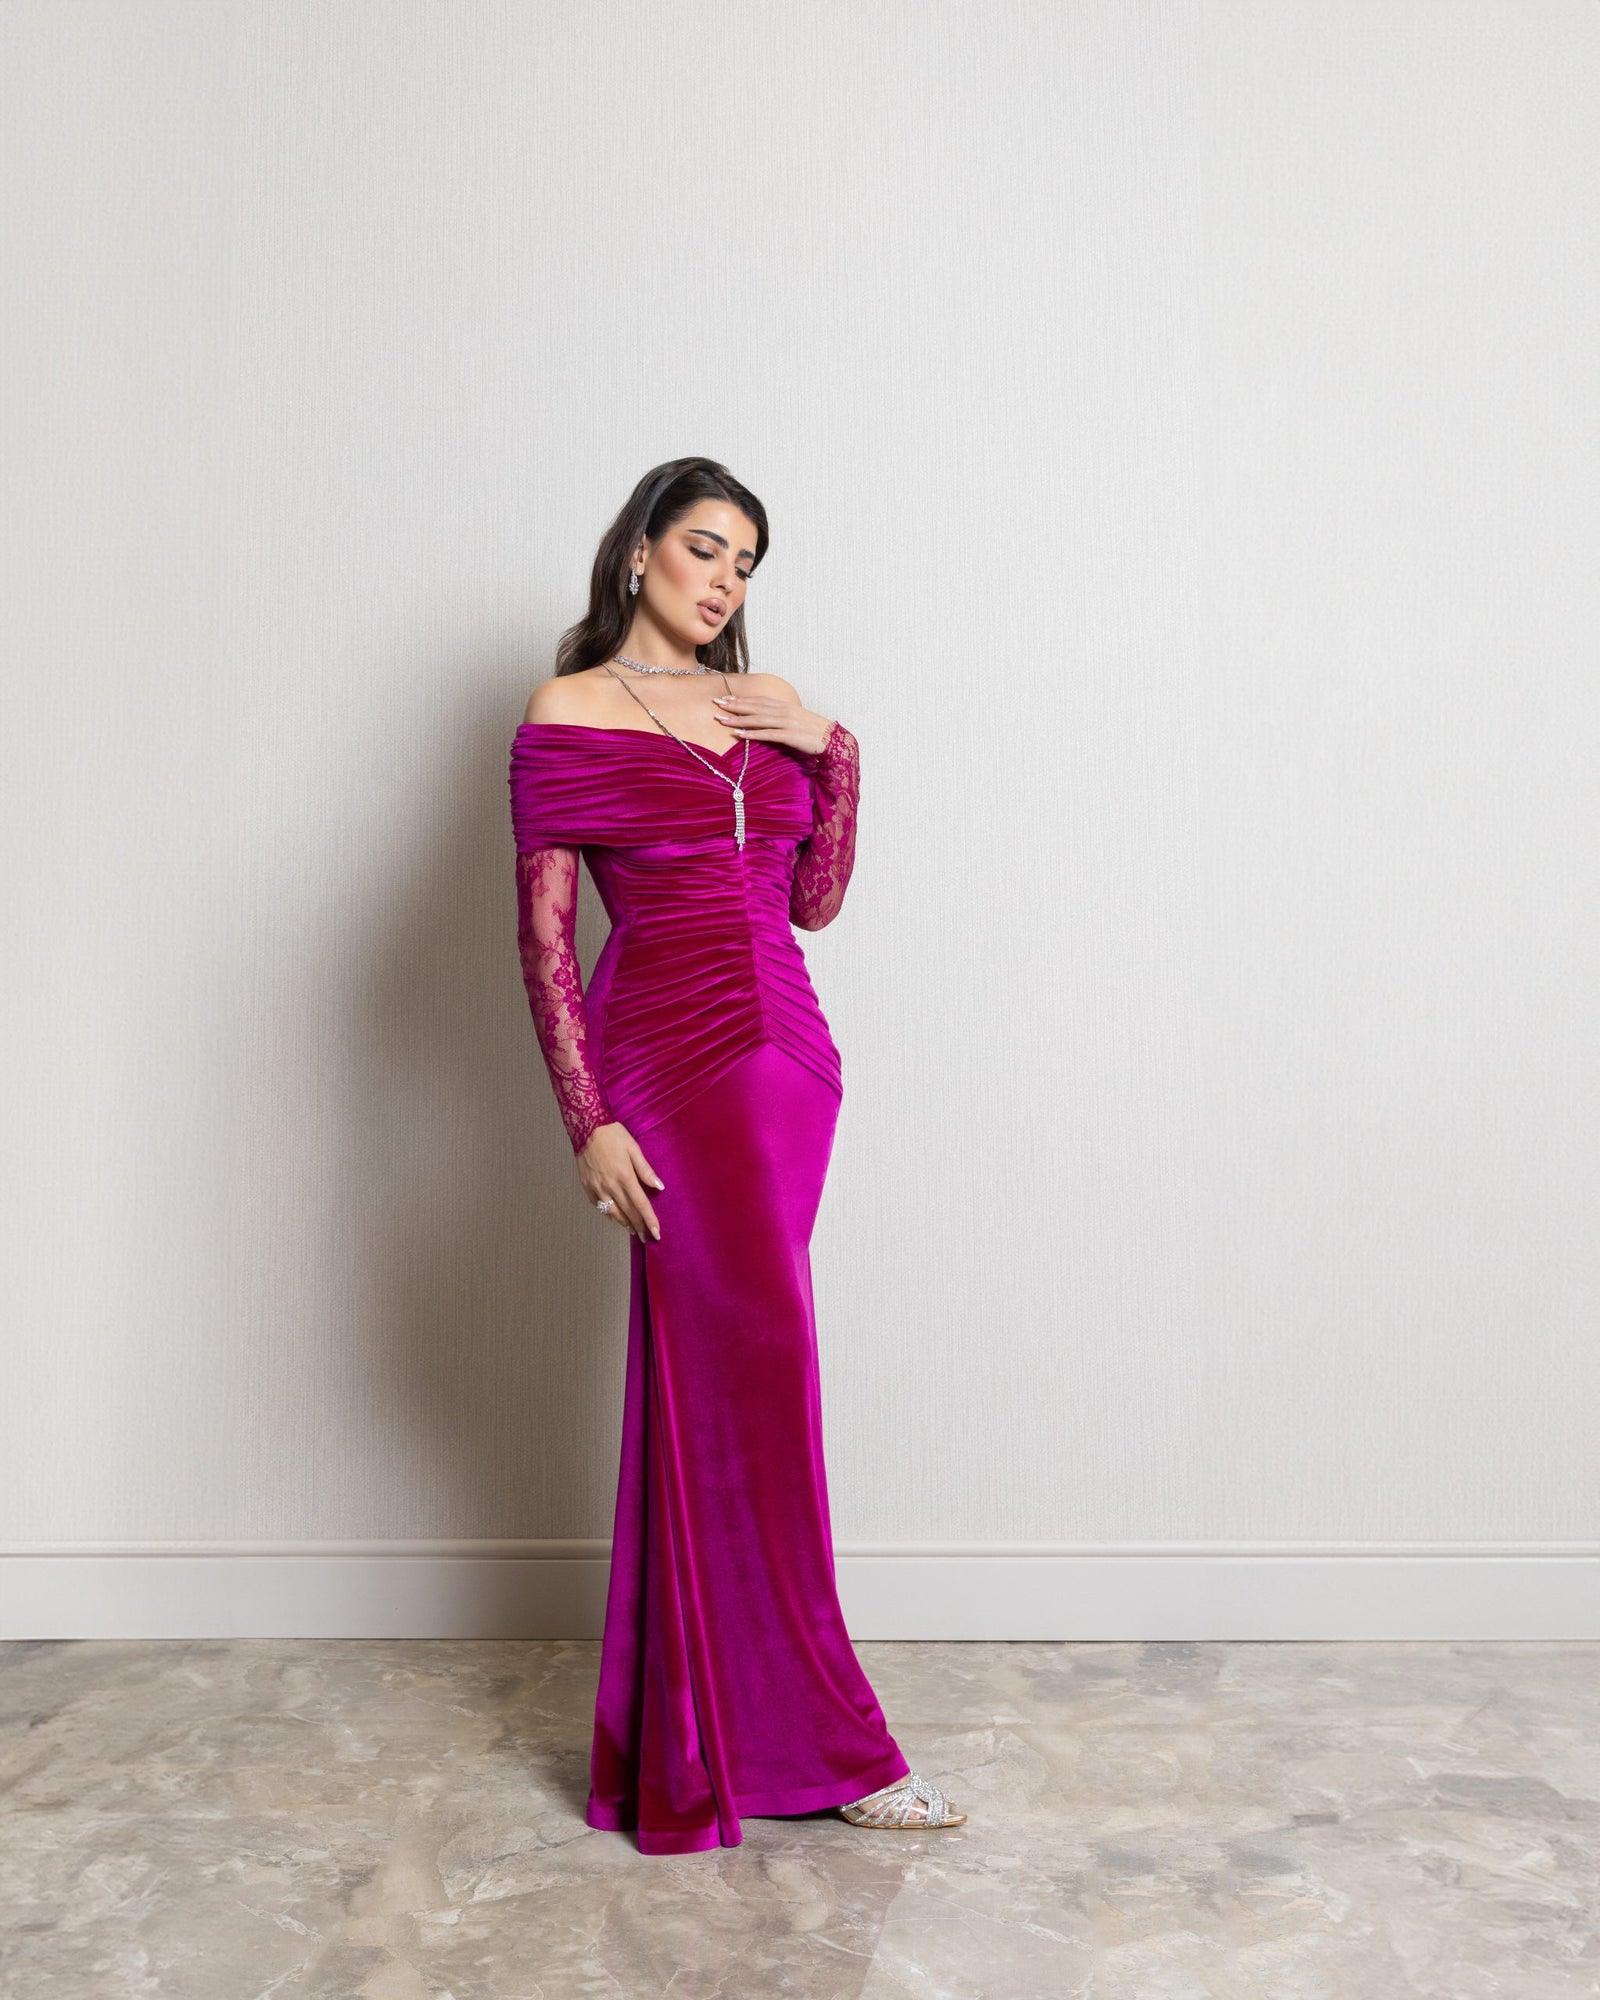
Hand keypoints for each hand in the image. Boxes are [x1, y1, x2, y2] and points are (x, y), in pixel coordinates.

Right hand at [577, 1121, 663, 1242]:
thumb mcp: (633, 1148)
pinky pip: (599, 1206)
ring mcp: (597, 1188)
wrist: (586, 1128)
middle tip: (647, 1237)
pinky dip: (609, 1214)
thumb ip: (645, 1170)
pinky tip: (615, 1217)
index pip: (640, 1204)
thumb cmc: (613, 1135)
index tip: (656, 1233)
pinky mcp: (587, 1186)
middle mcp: (610, 1186)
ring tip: (633, 1231)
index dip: (649, 1220)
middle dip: (639, 1226)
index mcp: (625, 1176)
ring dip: (624, 1224)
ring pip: (613, 1213)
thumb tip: (659, 1187)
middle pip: (628, 1212)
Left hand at [712, 690, 833, 758]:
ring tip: (722, 720)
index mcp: (786, 706)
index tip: (726, 698)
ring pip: (758, 719)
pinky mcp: (790, 735)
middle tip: (717, 704)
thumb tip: (767, 720)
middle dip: (735, 705)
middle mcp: (785, 711)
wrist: (835, 740)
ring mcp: (787, 723)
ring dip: (738, 719)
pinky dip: (752, 734)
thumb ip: (782, 719)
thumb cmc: (815, 732)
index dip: (742, 699)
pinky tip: (739, 735)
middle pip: (755, 707)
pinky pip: (767, 734)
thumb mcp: (797, 721)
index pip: (759, 700)